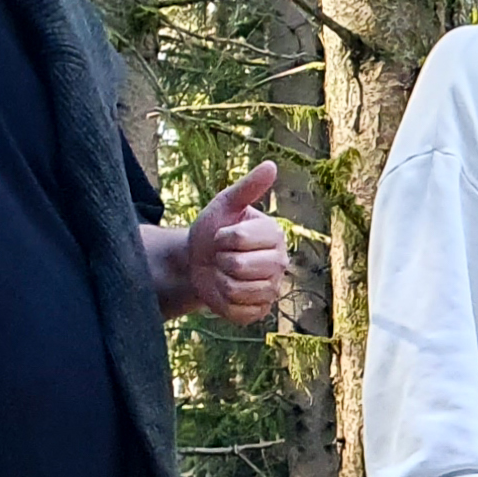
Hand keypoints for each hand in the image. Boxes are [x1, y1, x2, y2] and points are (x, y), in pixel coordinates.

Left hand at [184, 162, 290, 325]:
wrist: (197, 262)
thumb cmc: (213, 229)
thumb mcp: (225, 204)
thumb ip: (248, 187)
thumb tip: (271, 165)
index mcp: (275, 234)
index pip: (239, 239)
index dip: (221, 237)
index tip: (223, 235)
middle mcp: (280, 263)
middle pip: (238, 266)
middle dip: (220, 260)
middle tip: (222, 256)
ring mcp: (272, 289)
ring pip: (237, 289)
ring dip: (220, 281)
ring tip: (223, 273)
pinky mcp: (260, 311)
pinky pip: (239, 311)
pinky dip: (224, 303)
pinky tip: (226, 292)